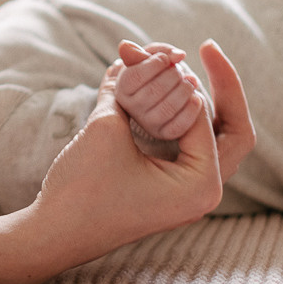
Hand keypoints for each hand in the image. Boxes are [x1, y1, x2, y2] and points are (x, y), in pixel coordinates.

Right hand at [30, 39, 253, 262]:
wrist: (52, 236)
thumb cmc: (81, 190)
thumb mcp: (106, 129)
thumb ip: (128, 89)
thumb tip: (134, 54)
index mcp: (202, 184)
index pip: (204, 114)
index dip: (176, 78)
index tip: (149, 54)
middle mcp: (202, 190)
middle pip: (231, 126)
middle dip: (222, 85)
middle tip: (208, 47)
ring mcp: (186, 190)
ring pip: (210, 133)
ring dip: (195, 98)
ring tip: (180, 64)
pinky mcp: (168, 187)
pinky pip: (185, 143)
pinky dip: (176, 115)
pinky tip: (162, 87)